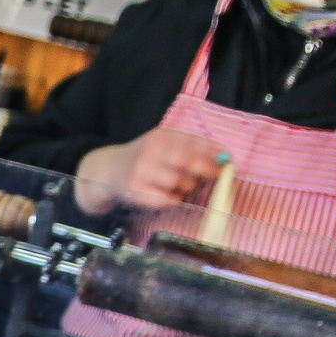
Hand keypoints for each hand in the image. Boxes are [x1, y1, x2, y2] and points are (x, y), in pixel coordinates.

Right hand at [74, 128, 227, 215]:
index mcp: (161, 136)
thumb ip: (192, 148)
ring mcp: (141, 171)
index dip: (215, 154)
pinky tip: (170, 196)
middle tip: (215, 179)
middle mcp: (150, 151)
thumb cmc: (144, 160)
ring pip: (179, 182)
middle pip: (188, 161)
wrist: (107, 170)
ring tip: (183, 187)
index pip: (194, 142)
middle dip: (207, 171)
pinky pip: (166, 200)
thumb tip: (226, 158)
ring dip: (188, 188)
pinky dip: (174, 200)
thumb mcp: (164, 145)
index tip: (228, 163)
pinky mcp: (136, 191)